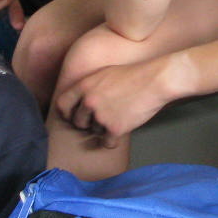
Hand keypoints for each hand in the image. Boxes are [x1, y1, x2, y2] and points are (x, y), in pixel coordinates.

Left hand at [54, 57, 176, 145]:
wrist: (155, 81)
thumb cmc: (133, 75)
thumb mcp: (104, 74)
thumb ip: (89, 87)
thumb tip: (79, 101)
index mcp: (84, 86)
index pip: (62, 105)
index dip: (67, 113)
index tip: (72, 117)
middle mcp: (89, 102)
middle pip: (78, 122)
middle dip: (87, 123)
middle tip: (100, 119)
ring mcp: (101, 116)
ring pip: (95, 132)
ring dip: (105, 129)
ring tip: (120, 115)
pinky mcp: (115, 128)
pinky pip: (107, 142)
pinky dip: (114, 139)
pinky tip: (123, 128)